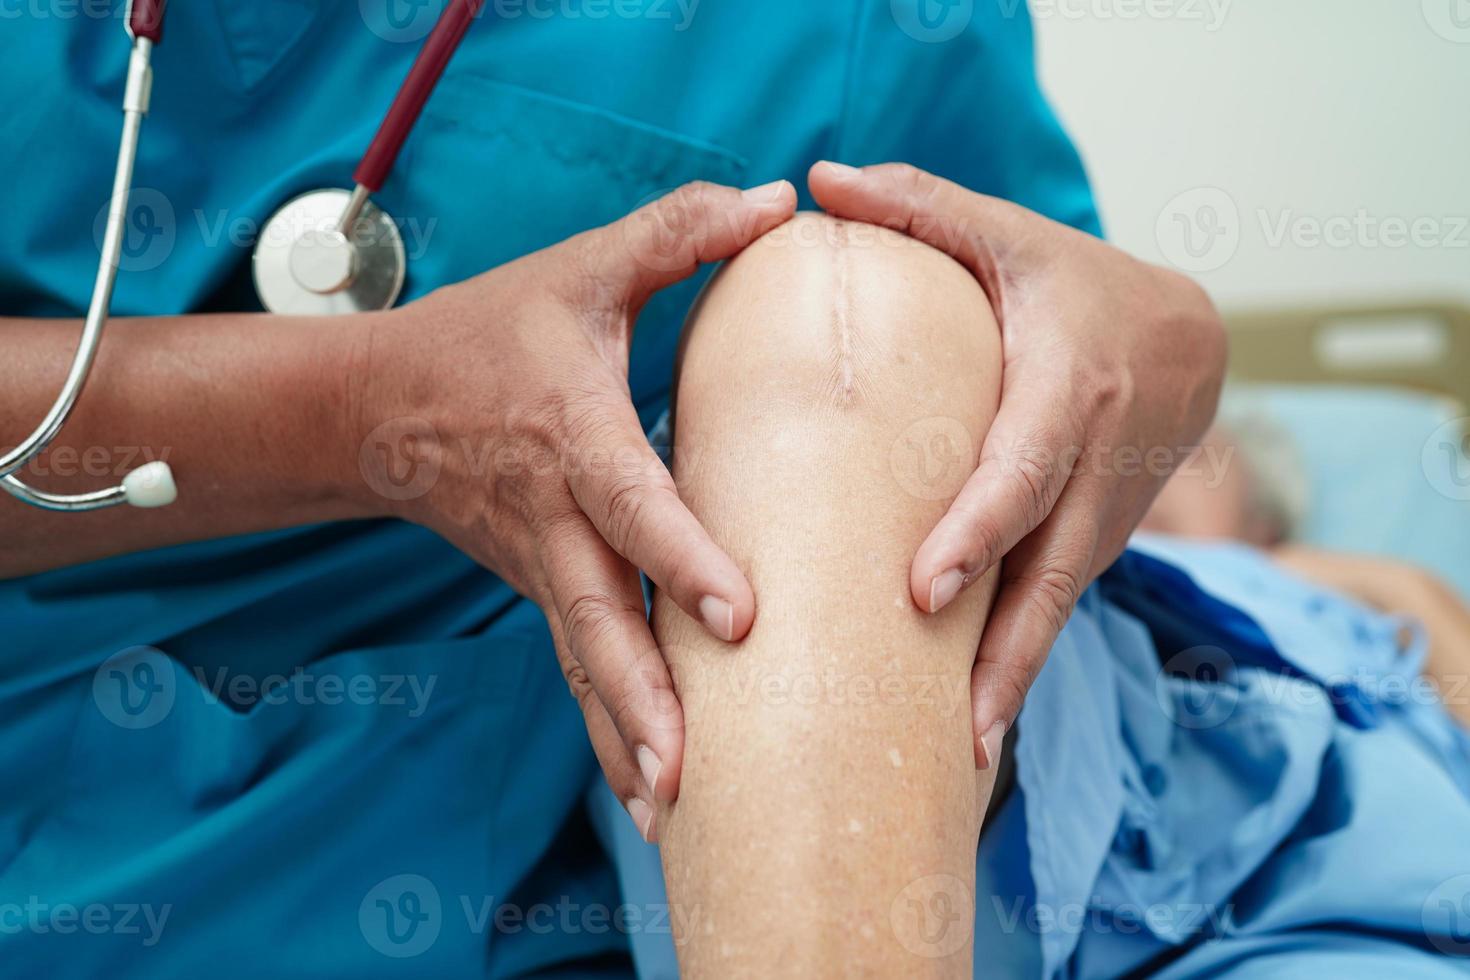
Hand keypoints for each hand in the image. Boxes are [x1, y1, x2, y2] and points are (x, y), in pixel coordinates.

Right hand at [356, 180, 797, 836]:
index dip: (682, 557)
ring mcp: (542, 567)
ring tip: (676, 819)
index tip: (740, 616)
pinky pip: (581, 666)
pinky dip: (612, 734)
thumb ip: (676, 233)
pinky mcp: (545, 591)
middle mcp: (553, 519)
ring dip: (624, 741)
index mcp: (571, 437)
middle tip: (693, 772)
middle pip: (597, 622)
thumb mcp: (579, 270)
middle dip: (642, 700)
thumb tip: (780, 202)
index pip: (630, 504)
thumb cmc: (490, 335)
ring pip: (585, 663)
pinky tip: (654, 800)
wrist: (379, 408)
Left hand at [809, 161, 1225, 766]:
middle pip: (1052, 571)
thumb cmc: (1073, 282)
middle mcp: (1094, 464)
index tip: (924, 589)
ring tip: (961, 758)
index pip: (1021, 470)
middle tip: (954, 730)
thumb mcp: (1009, 235)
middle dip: (1006, 653)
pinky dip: (1017, 662)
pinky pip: (1050, 605)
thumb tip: (818, 184)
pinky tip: (969, 725)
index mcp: (1067, 384)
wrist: (1183, 336)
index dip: (979, 530)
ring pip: (1057, 607)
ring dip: (1015, 681)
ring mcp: (1102, 515)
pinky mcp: (1092, 542)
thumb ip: (920, 206)